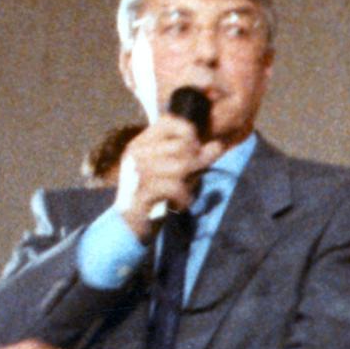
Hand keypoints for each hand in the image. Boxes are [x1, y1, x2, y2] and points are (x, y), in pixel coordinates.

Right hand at [113, 116, 221, 238]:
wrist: (132, 227)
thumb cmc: (158, 195)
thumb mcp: (178, 172)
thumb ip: (196, 157)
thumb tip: (217, 145)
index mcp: (142, 142)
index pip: (171, 121)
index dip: (190, 135)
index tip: (193, 152)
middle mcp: (136, 152)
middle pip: (183, 146)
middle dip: (196, 164)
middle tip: (190, 179)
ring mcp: (135, 171)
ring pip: (180, 165)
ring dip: (189, 183)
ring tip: (182, 194)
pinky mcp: (139, 192)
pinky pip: (174, 187)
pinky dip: (183, 198)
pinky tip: (178, 205)